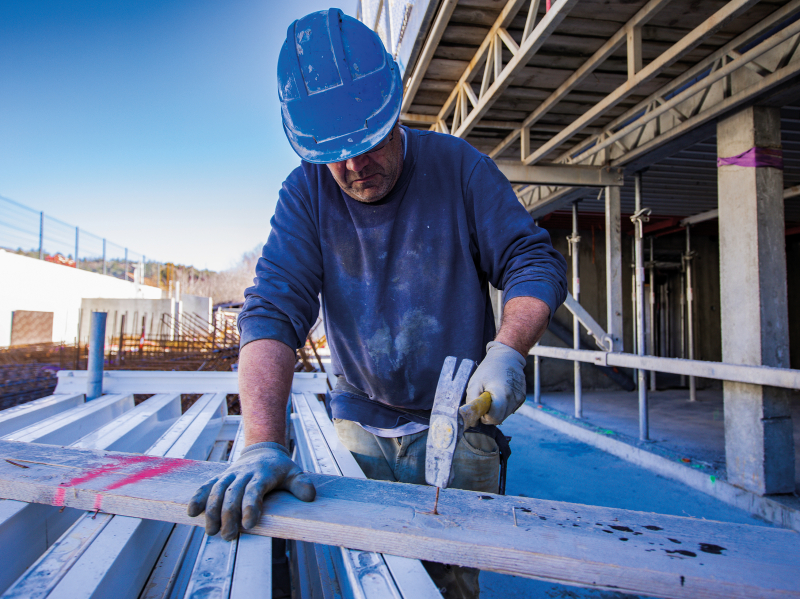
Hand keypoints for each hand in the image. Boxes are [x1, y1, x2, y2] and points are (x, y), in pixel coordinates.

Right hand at [187, 442, 314, 540]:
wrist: (262, 451)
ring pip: (217, 490)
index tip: (249, 525)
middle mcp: (244, 473)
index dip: (250, 506)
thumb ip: (301, 484)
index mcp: (263, 474)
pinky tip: (192, 512)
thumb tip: (310, 497)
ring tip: (211, 531)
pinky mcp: (221, 478)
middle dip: (229, 515)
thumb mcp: (294, 473)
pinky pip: (207, 485)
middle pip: (233, 494)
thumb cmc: (280, 468)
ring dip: (212, 511)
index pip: (255, 490)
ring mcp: (231, 475)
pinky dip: (198, 497)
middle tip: (229, 536)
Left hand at [466, 341, 526, 424]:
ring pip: (505, 415)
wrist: (507, 356)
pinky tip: (500, 393)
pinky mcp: (522, 398)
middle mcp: (514, 399)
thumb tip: (472, 420)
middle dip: (490, 414)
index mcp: (502, 395)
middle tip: (485, 400)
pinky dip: (503, 406)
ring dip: (496, 410)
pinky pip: (510, 409)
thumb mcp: (474, 383)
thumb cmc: (489, 368)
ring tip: (493, 394)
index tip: (481, 406)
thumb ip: (472, 402)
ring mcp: (520, 399)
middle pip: (499, 419)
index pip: (494, 419)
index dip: (484, 416)